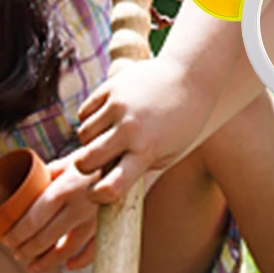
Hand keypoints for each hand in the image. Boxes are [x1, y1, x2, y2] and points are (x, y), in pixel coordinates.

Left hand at [1, 153, 100, 272]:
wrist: (133, 158)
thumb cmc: (97, 157)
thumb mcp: (70, 159)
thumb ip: (48, 174)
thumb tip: (23, 187)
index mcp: (66, 188)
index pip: (34, 219)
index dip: (18, 234)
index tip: (6, 240)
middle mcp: (81, 206)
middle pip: (47, 237)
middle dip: (27, 250)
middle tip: (16, 253)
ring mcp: (97, 219)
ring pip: (68, 249)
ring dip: (47, 261)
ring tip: (32, 266)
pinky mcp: (111, 226)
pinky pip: (94, 251)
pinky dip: (80, 261)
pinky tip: (67, 266)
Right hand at [74, 59, 208, 204]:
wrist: (190, 76)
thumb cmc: (183, 121)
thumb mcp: (171, 152)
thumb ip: (141, 167)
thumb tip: (108, 177)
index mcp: (147, 150)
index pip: (112, 186)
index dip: (98, 196)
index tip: (96, 194)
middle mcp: (130, 130)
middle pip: (86, 161)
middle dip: (86, 167)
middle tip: (96, 162)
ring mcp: (118, 106)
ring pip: (83, 136)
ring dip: (91, 140)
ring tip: (109, 135)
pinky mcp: (110, 88)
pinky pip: (84, 113)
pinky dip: (91, 119)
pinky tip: (108, 117)